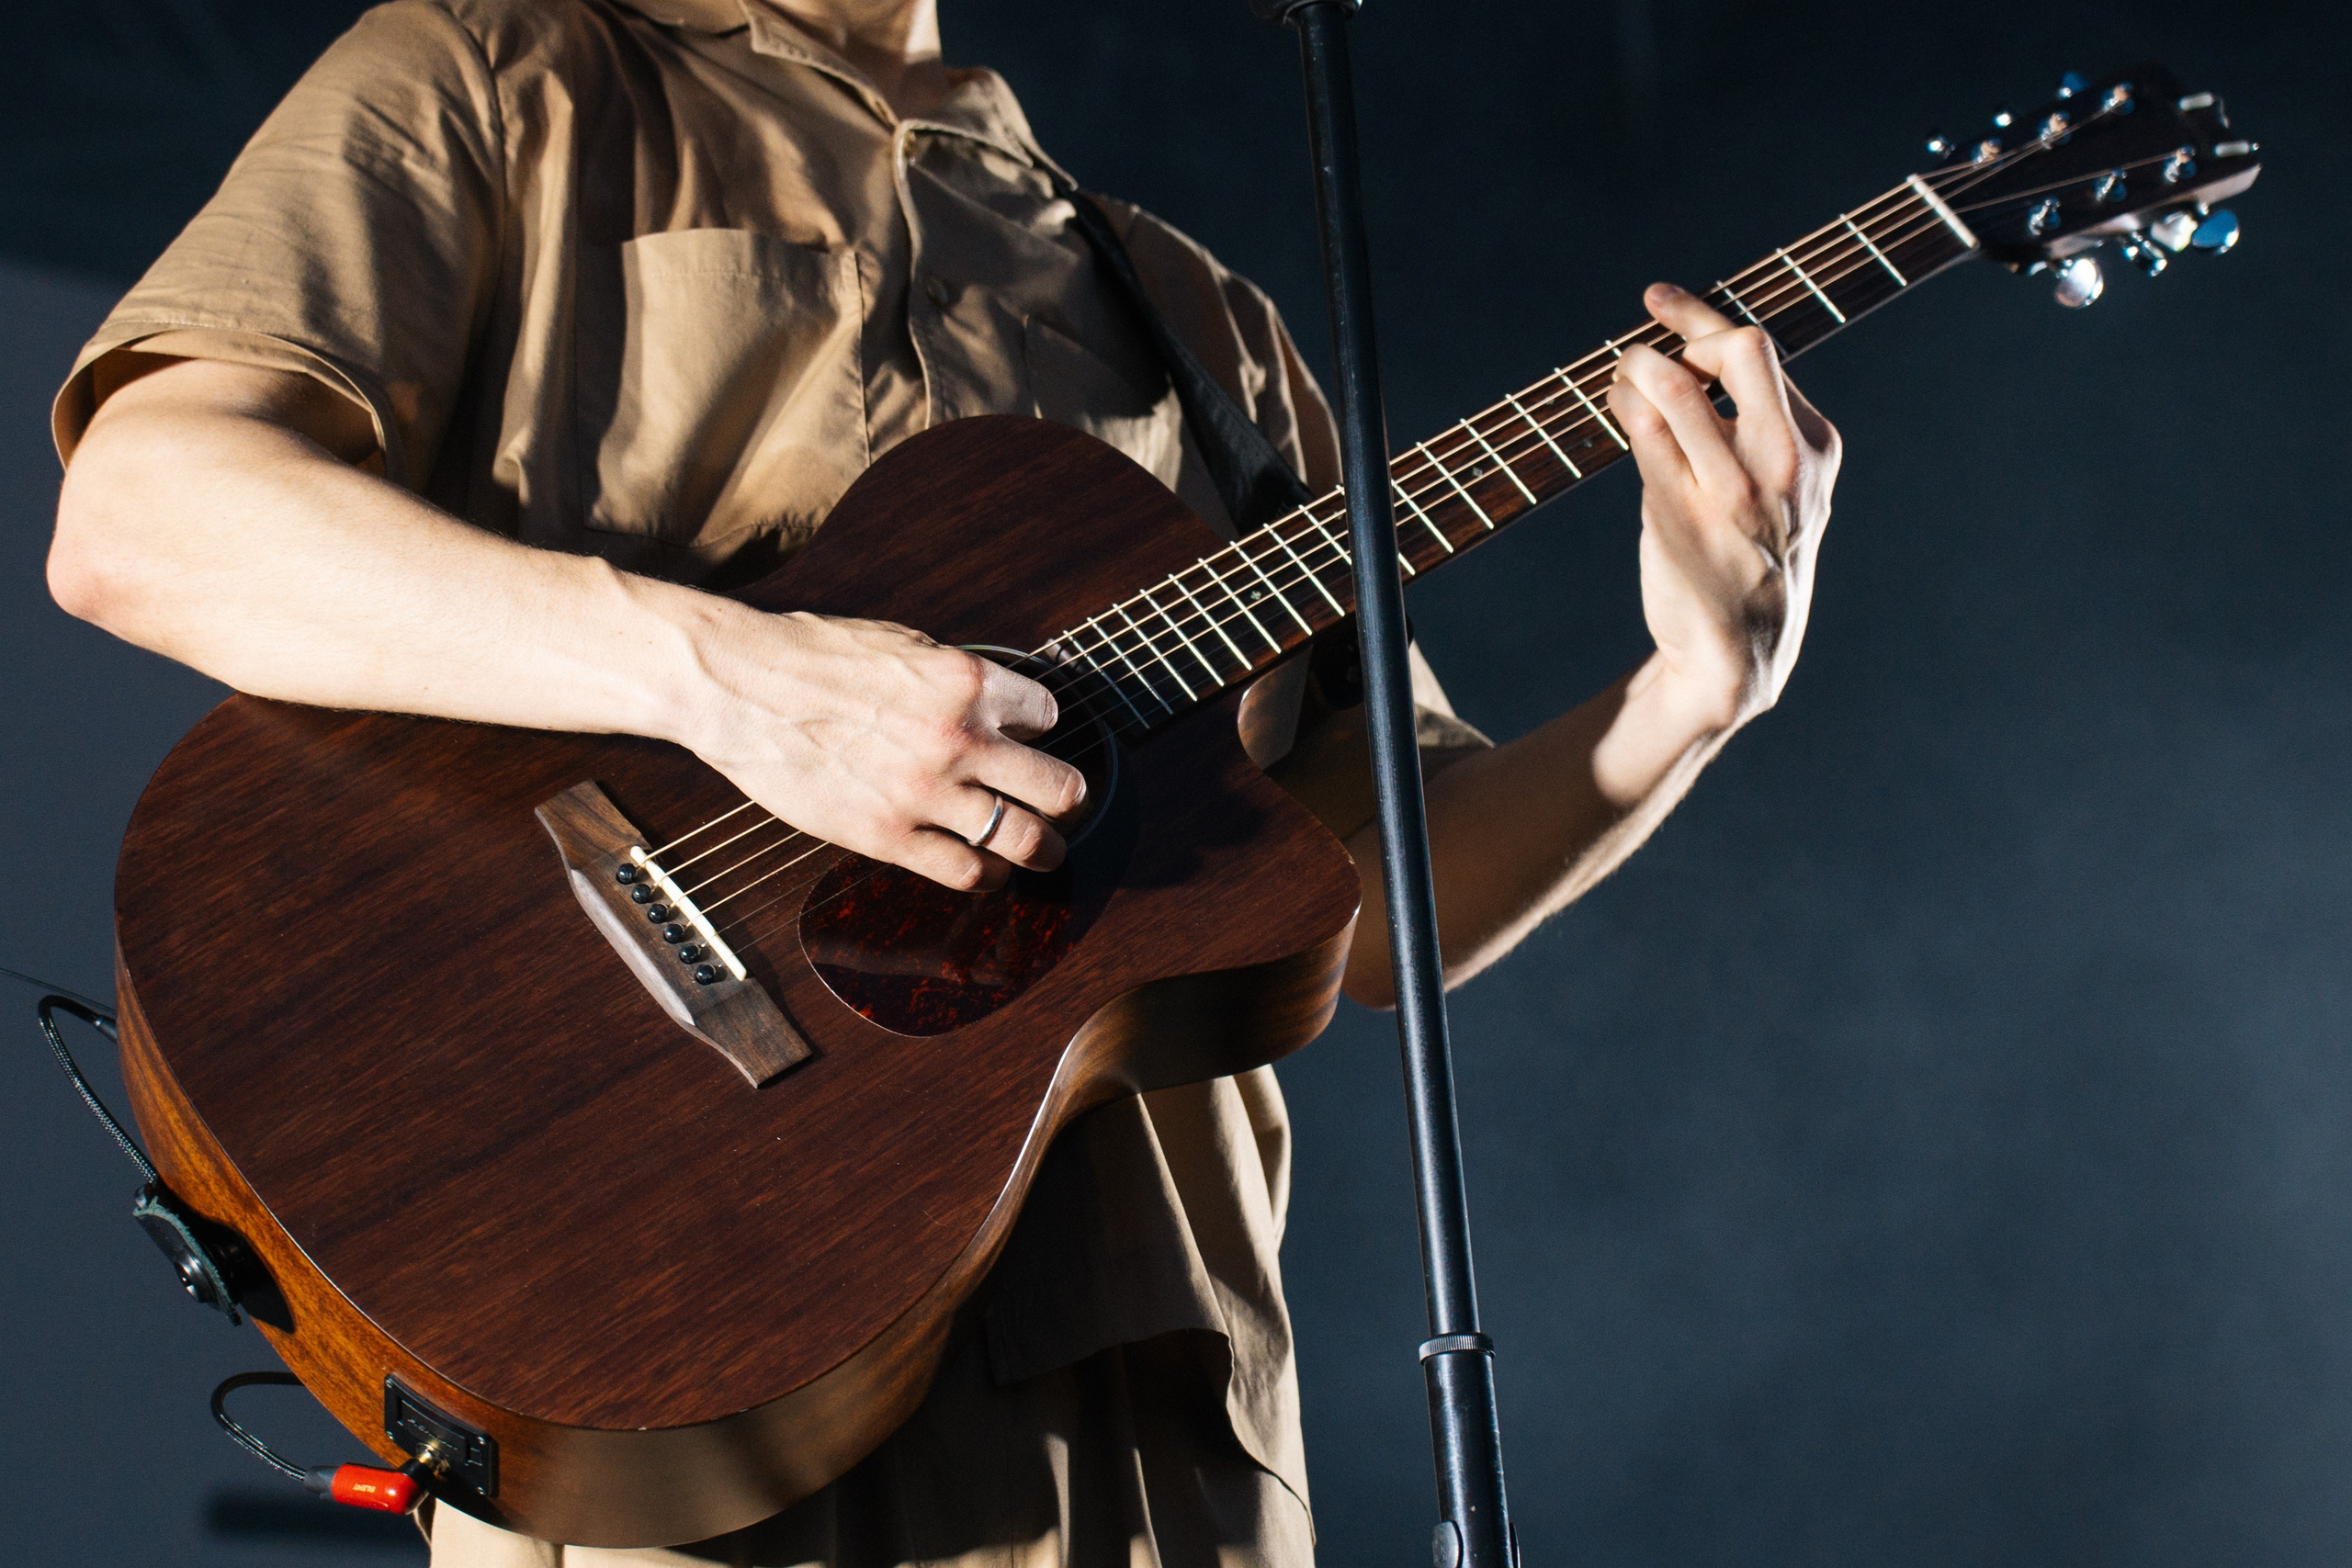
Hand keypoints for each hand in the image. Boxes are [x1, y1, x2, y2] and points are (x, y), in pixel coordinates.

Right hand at [673, 606, 1086, 890]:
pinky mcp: (888, 836)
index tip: (1025, 738)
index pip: (1047, 715)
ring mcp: (926, 792)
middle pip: (1059, 787)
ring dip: (1043, 850)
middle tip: (1065, 805)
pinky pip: (966, 872)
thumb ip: (953, 679)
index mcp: (966, 681)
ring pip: (1025, 840)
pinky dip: (986, 876)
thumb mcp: (901, 643)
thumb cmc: (811, 657)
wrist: (738, 687)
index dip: (1038, 728)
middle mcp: (959, 738)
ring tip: (1042, 851)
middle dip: (1069, 799)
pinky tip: (984, 870)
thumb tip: (991, 702)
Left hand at [1607, 282, 1840, 730]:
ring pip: (1679, 388)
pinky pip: (1644, 435)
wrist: (1741, 652)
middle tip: (1646, 337)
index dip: (1701, 319)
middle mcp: (1783, 463)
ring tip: (1622, 376)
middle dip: (1684, 329)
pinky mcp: (1682, 516)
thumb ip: (1762, 426)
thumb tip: (1695, 354)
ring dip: (1638, 366)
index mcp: (1816, 447)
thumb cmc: (1753, 560)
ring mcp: (1733, 491)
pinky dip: (1623, 406)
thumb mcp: (1787, 489)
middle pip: (1741, 351)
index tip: (1658, 300)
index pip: (1762, 354)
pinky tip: (1615, 405)